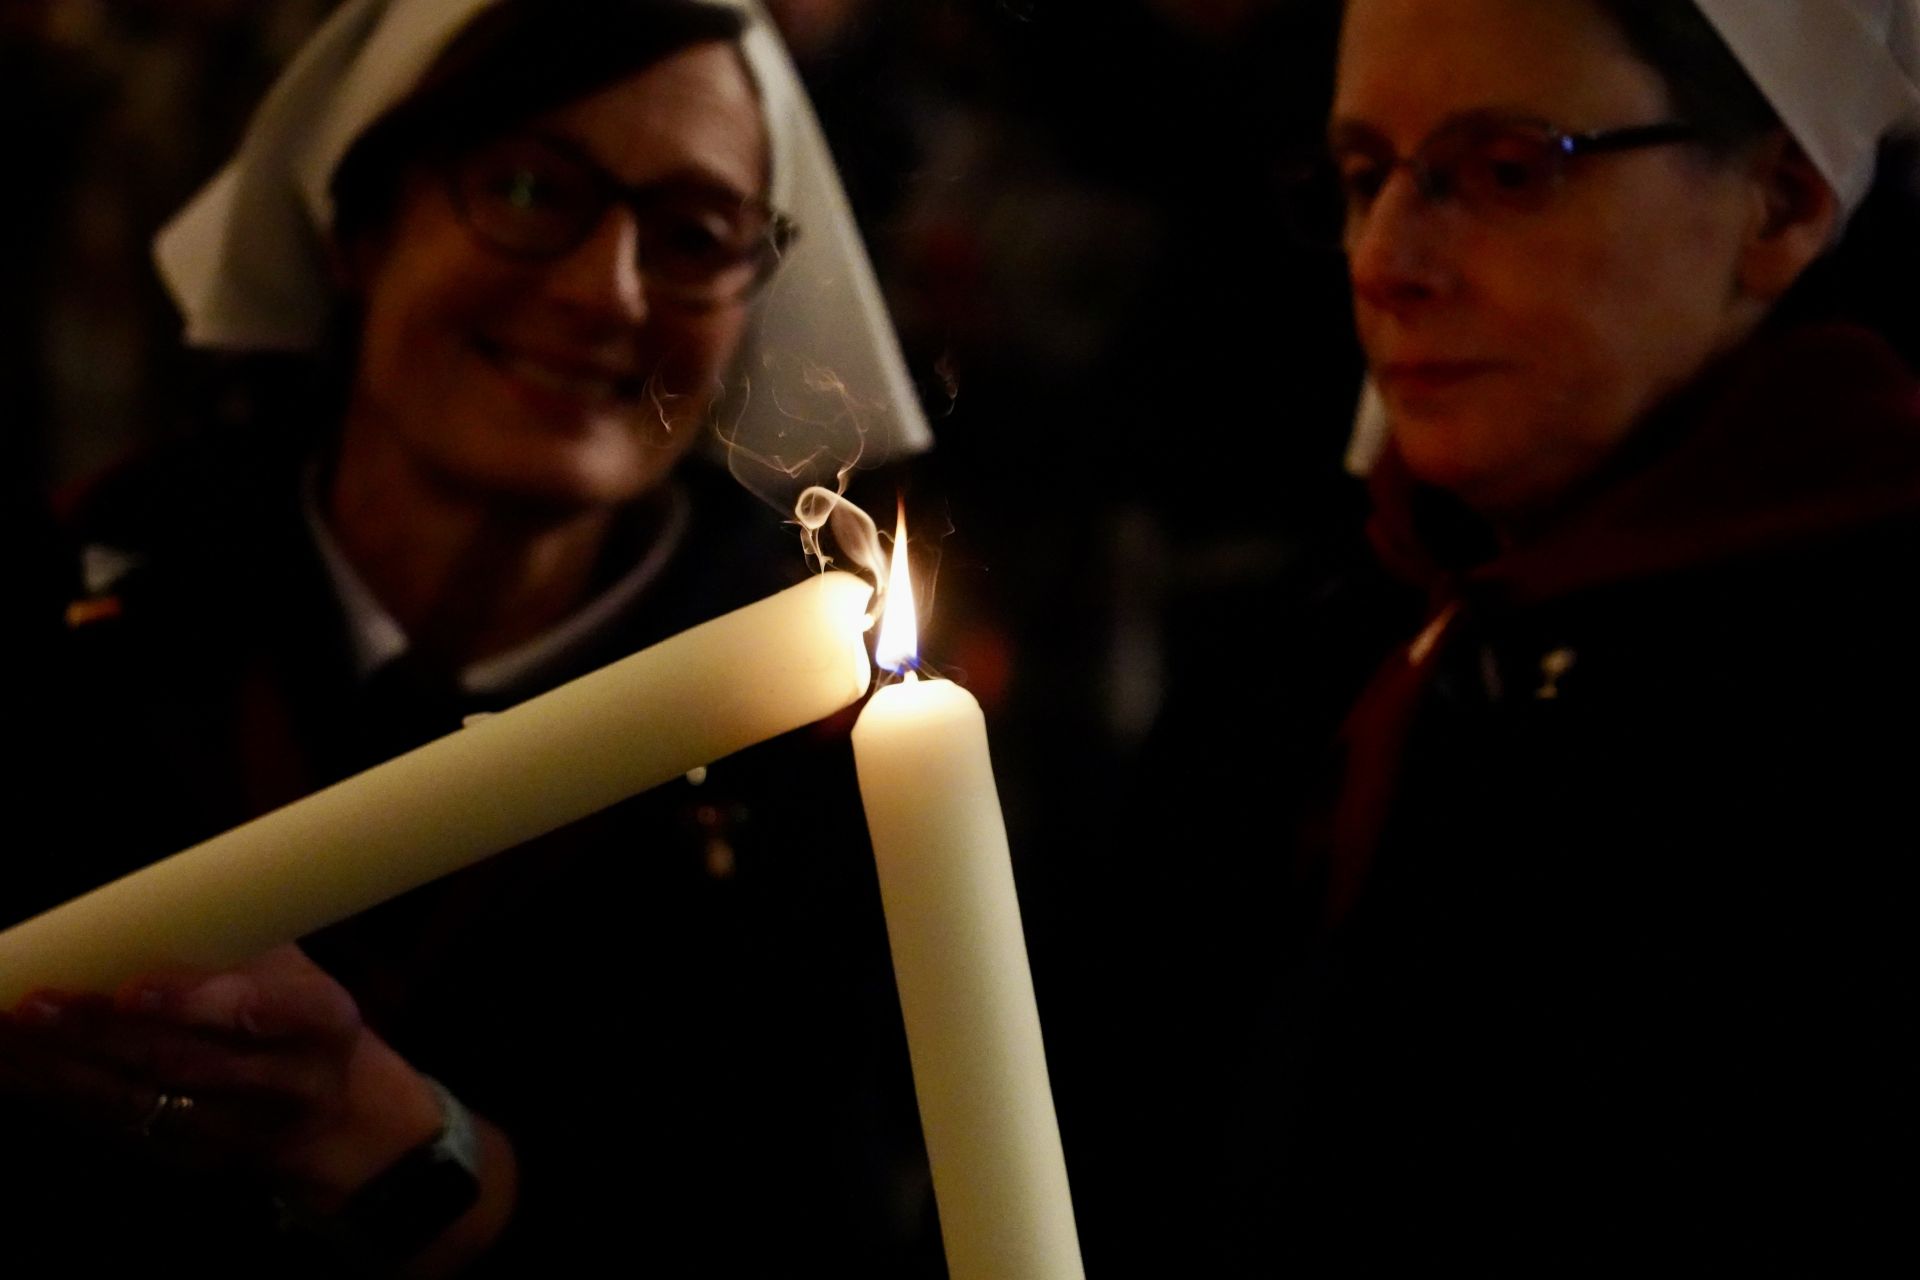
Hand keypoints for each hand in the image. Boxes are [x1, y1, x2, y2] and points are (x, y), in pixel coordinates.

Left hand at [0, 945, 440, 1205]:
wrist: (338, 1116)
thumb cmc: (301, 1016)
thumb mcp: (298, 970)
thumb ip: (236, 940)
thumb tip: (153, 892)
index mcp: (319, 1023)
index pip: (254, 1014)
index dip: (191, 1004)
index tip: (130, 988)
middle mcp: (280, 1085)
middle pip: (178, 1063)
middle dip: (99, 1035)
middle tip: (33, 1002)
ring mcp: (230, 1133)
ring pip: (135, 1101)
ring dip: (59, 1067)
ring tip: (6, 1027)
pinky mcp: (183, 1158)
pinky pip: (108, 1127)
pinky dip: (53, 1094)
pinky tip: (9, 1065)